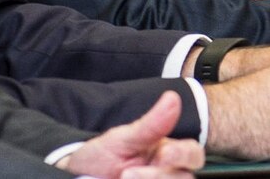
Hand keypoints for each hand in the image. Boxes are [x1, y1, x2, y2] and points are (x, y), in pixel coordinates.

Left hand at [60, 91, 203, 177]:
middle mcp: (167, 172)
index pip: (193, 154)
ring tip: (122, 178)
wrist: (76, 175)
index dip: (182, 155)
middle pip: (185, 176)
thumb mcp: (123, 138)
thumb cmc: (102, 155)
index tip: (162, 154)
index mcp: (168, 153)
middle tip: (129, 174)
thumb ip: (151, 123)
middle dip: (161, 175)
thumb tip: (173, 98)